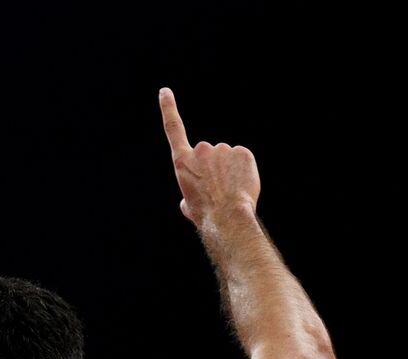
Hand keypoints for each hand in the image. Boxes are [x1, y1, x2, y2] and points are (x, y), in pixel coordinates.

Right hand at [159, 88, 259, 226]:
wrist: (226, 217)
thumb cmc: (205, 214)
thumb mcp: (188, 203)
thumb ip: (190, 189)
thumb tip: (196, 193)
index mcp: (182, 161)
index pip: (173, 128)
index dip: (168, 108)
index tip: (165, 91)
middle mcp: (201, 150)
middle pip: (208, 153)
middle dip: (213, 167)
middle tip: (216, 188)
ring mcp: (222, 149)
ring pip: (227, 157)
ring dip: (228, 170)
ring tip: (229, 189)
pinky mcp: (242, 152)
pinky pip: (242, 159)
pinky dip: (243, 170)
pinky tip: (240, 184)